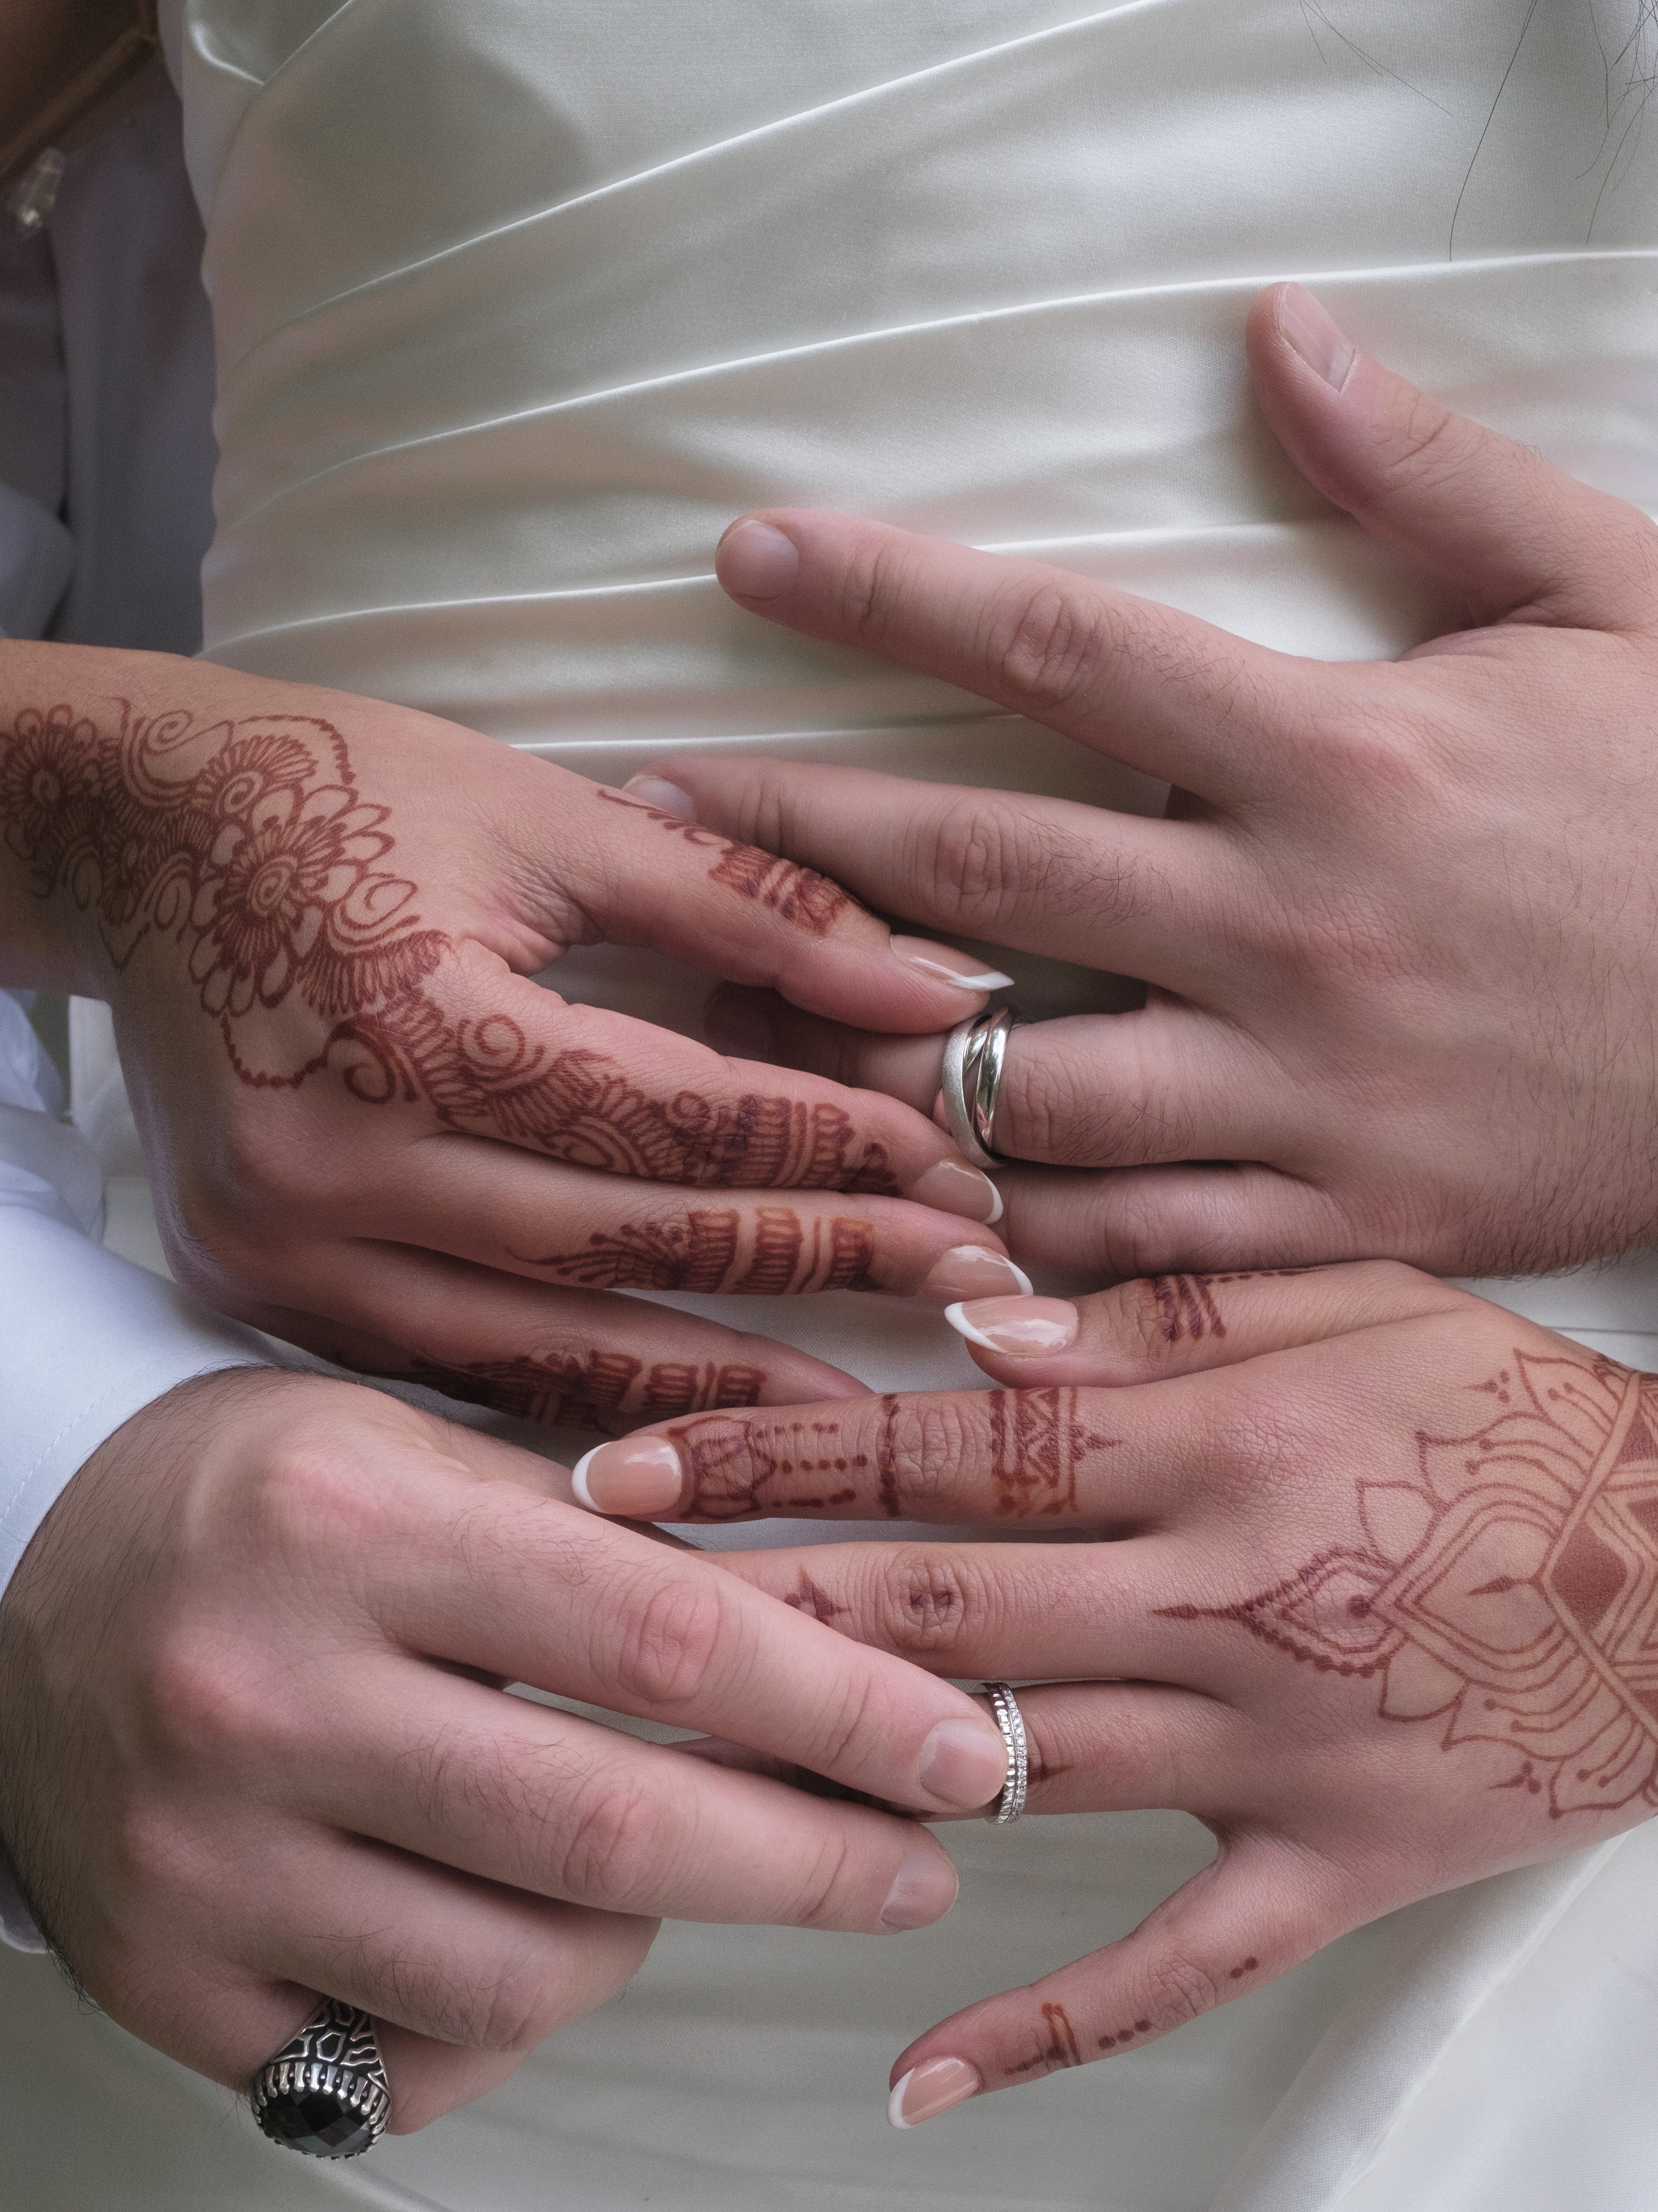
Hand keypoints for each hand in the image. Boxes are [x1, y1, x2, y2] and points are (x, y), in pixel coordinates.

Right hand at [0, 647, 1024, 1429]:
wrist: (136, 830)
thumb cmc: (349, 791)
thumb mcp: (558, 814)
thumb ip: (757, 907)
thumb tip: (941, 987)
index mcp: (413, 1015)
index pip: (674, 1121)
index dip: (831, 1153)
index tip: (960, 1179)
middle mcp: (334, 1152)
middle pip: (626, 1244)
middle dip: (815, 1265)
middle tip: (967, 1289)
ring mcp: (282, 1242)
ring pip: (545, 1346)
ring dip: (718, 1380)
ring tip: (865, 1402)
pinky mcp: (257, 1287)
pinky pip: (456, 1368)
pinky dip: (585, 1394)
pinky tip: (699, 1420)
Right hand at [0, 1368, 1018, 2128]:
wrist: (13, 1578)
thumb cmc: (265, 1505)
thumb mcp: (427, 1452)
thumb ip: (623, 1543)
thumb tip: (861, 1645)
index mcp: (354, 1527)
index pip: (663, 1639)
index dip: (843, 1711)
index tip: (962, 1750)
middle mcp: (266, 1697)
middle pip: (616, 1833)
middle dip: (811, 1864)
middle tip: (916, 1864)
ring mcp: (203, 1858)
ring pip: (526, 1974)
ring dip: (641, 1938)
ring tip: (656, 1871)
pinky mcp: (167, 1984)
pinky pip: (410, 2062)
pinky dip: (504, 2018)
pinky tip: (509, 1932)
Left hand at [571, 1258, 1657, 2119]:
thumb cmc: (1528, 1412)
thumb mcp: (1358, 1302)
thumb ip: (1166, 1307)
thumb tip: (970, 1318)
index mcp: (1220, 1444)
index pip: (952, 1443)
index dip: (776, 1456)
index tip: (619, 1468)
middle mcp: (1225, 1598)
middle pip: (942, 1614)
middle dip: (747, 1614)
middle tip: (570, 1626)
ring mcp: (1277, 1751)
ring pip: (1018, 1776)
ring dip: (839, 1792)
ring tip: (666, 1807)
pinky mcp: (1338, 1866)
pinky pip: (1173, 1965)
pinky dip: (1044, 2026)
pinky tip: (912, 2078)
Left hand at [668, 285, 1657, 1280]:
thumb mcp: (1608, 588)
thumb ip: (1427, 465)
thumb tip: (1273, 325)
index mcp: (1345, 754)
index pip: (1061, 650)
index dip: (884, 595)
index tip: (746, 556)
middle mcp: (1296, 928)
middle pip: (977, 873)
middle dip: (785, 829)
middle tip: (640, 802)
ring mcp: (1309, 1091)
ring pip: (1014, 1083)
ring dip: (855, 1045)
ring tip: (725, 1006)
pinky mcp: (1342, 1215)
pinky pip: (1127, 1234)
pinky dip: (1002, 1223)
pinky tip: (895, 1195)